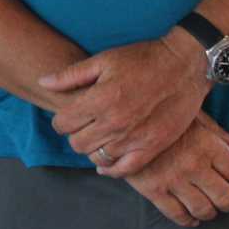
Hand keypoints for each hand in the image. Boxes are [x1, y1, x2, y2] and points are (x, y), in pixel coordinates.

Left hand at [42, 32, 207, 176]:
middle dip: (75, 135)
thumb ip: (71, 76)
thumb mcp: (104, 60)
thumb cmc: (142, 59)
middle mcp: (115, 122)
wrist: (185, 65)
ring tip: (98, 137)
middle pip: (76, 143)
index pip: (62, 124)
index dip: (61, 120)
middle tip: (84, 126)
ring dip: (93, 149)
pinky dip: (111, 169)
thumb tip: (43, 82)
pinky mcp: (152, 147)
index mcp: (100, 99)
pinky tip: (106, 162)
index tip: (68, 116)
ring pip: (97, 157)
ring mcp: (134, 137)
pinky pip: (124, 169)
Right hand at [122, 115, 228, 226]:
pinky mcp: (154, 191)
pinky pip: (177, 215)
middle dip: (227, 202)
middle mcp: (194, 165)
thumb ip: (213, 128)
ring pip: (203, 210)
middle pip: (225, 196)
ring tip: (206, 209)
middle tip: (223, 201)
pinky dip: (187, 220)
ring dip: (208, 212)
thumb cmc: (156, 115)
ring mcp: (174, 180)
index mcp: (206, 144)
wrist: (118, 122)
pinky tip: (189, 217)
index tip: (224, 173)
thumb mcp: (188, 114)